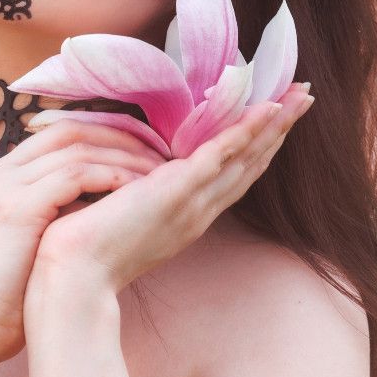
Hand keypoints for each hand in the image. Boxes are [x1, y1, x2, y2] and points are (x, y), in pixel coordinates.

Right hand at [0, 112, 169, 364]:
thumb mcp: (16, 244)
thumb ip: (43, 217)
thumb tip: (91, 206)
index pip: (53, 136)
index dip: (100, 136)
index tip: (139, 149)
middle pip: (67, 132)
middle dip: (118, 137)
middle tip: (158, 152)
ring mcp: (2, 188)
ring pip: (76, 149)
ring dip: (123, 157)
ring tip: (158, 172)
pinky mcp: (16, 209)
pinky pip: (75, 175)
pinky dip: (110, 176)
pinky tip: (137, 188)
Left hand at [23, 87, 314, 307]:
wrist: (72, 281)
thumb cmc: (82, 252)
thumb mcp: (114, 216)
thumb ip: (131, 197)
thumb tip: (125, 174)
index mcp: (184, 218)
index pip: (228, 176)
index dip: (254, 147)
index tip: (274, 118)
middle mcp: (197, 213)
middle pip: (249, 165)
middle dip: (278, 131)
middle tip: (304, 97)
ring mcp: (191, 204)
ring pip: (244, 157)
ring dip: (275, 125)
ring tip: (300, 95)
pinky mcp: (178, 193)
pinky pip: (222, 155)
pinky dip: (248, 131)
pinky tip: (266, 108)